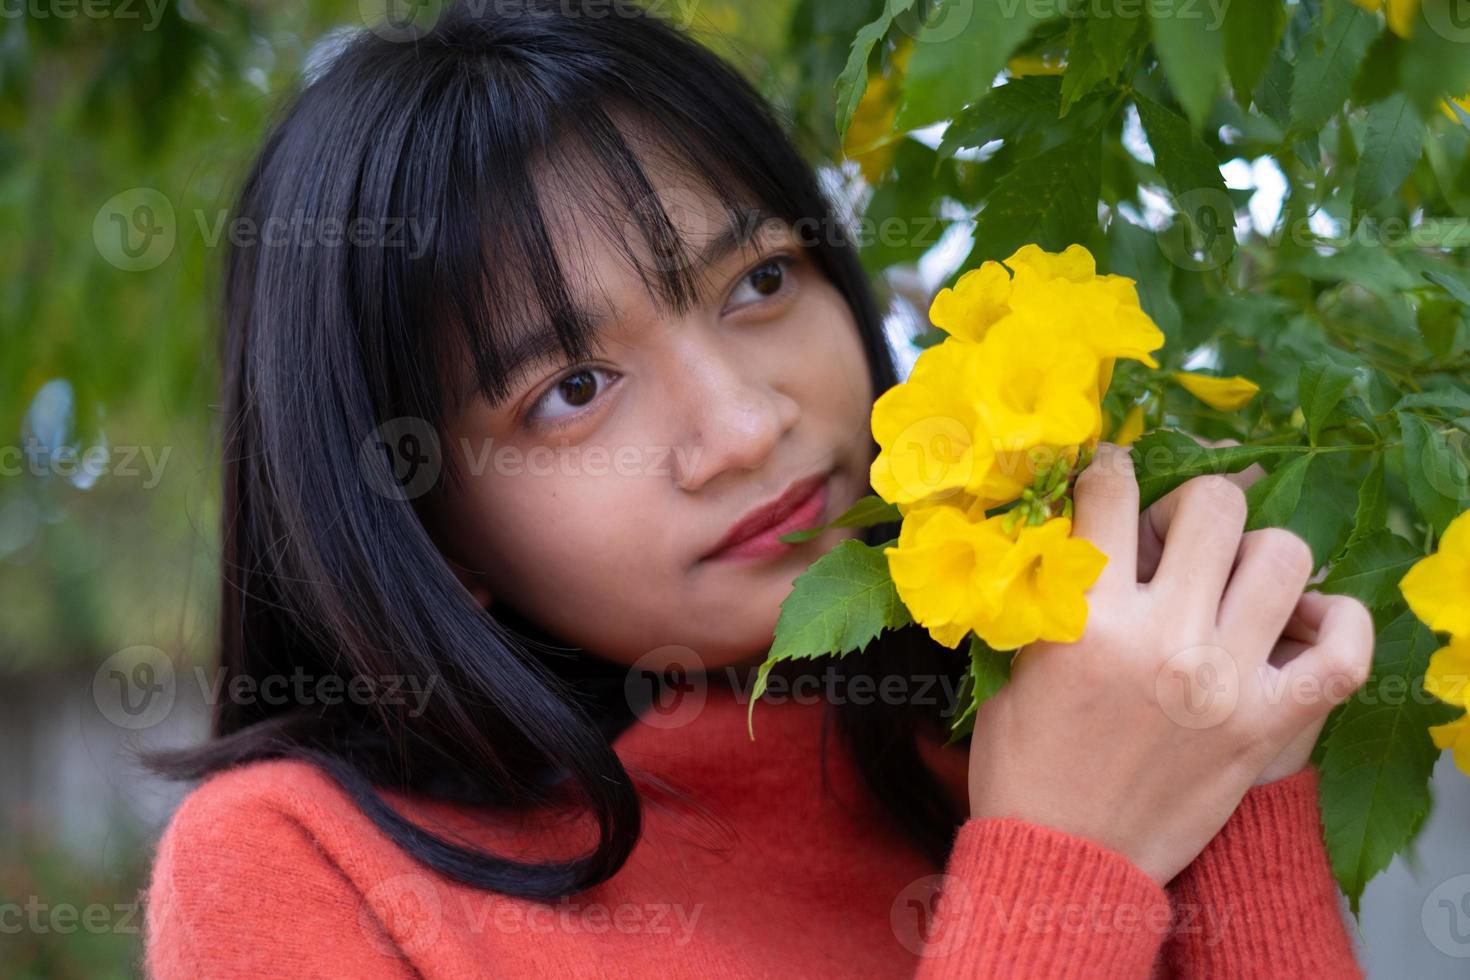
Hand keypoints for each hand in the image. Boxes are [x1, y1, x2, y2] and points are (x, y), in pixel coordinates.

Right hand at [965, 443, 1372, 885]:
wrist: (1066, 861)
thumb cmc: (1025, 764)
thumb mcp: (1013, 662)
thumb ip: (1049, 590)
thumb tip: (1087, 522)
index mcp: (1084, 617)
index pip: (1111, 490)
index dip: (1109, 468)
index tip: (1111, 476)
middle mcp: (1162, 638)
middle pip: (1213, 506)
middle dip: (1190, 505)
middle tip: (1175, 539)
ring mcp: (1225, 681)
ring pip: (1283, 557)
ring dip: (1254, 555)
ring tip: (1231, 583)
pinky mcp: (1269, 726)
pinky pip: (1342, 649)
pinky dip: (1335, 622)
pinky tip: (1300, 621)